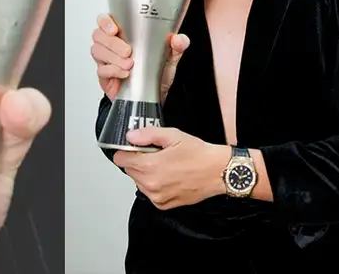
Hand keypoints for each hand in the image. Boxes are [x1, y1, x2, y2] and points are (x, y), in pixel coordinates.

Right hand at [91, 14, 189, 101]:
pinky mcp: (105, 75)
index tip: (114, 29)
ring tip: (129, 64)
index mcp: (125, 33)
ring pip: (97, 51)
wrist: (154, 96)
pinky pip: (101, 70)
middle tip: (128, 51)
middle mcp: (112, 44)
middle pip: (98, 35)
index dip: (105, 22)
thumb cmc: (157, 72)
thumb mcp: (171, 57)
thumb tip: (179, 39)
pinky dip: (113, 71)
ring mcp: (106, 60)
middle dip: (112, 43)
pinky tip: (125, 74)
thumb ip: (177, 46)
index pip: (105, 20)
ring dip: (113, 57)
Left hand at [113, 127, 228, 209]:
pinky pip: (150, 193)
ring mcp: (156, 197)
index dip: (127, 150)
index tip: (137, 148)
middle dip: (138, 161)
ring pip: (139, 182)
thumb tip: (131, 137)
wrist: (218, 172)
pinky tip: (170, 176)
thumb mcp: (174, 135)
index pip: (120, 159)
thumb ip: (148, 135)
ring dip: (146, 174)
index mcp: (149, 166)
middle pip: (129, 170)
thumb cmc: (200, 154)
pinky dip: (156, 185)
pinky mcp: (163, 204)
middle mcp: (150, 184)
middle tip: (157, 154)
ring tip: (167, 165)